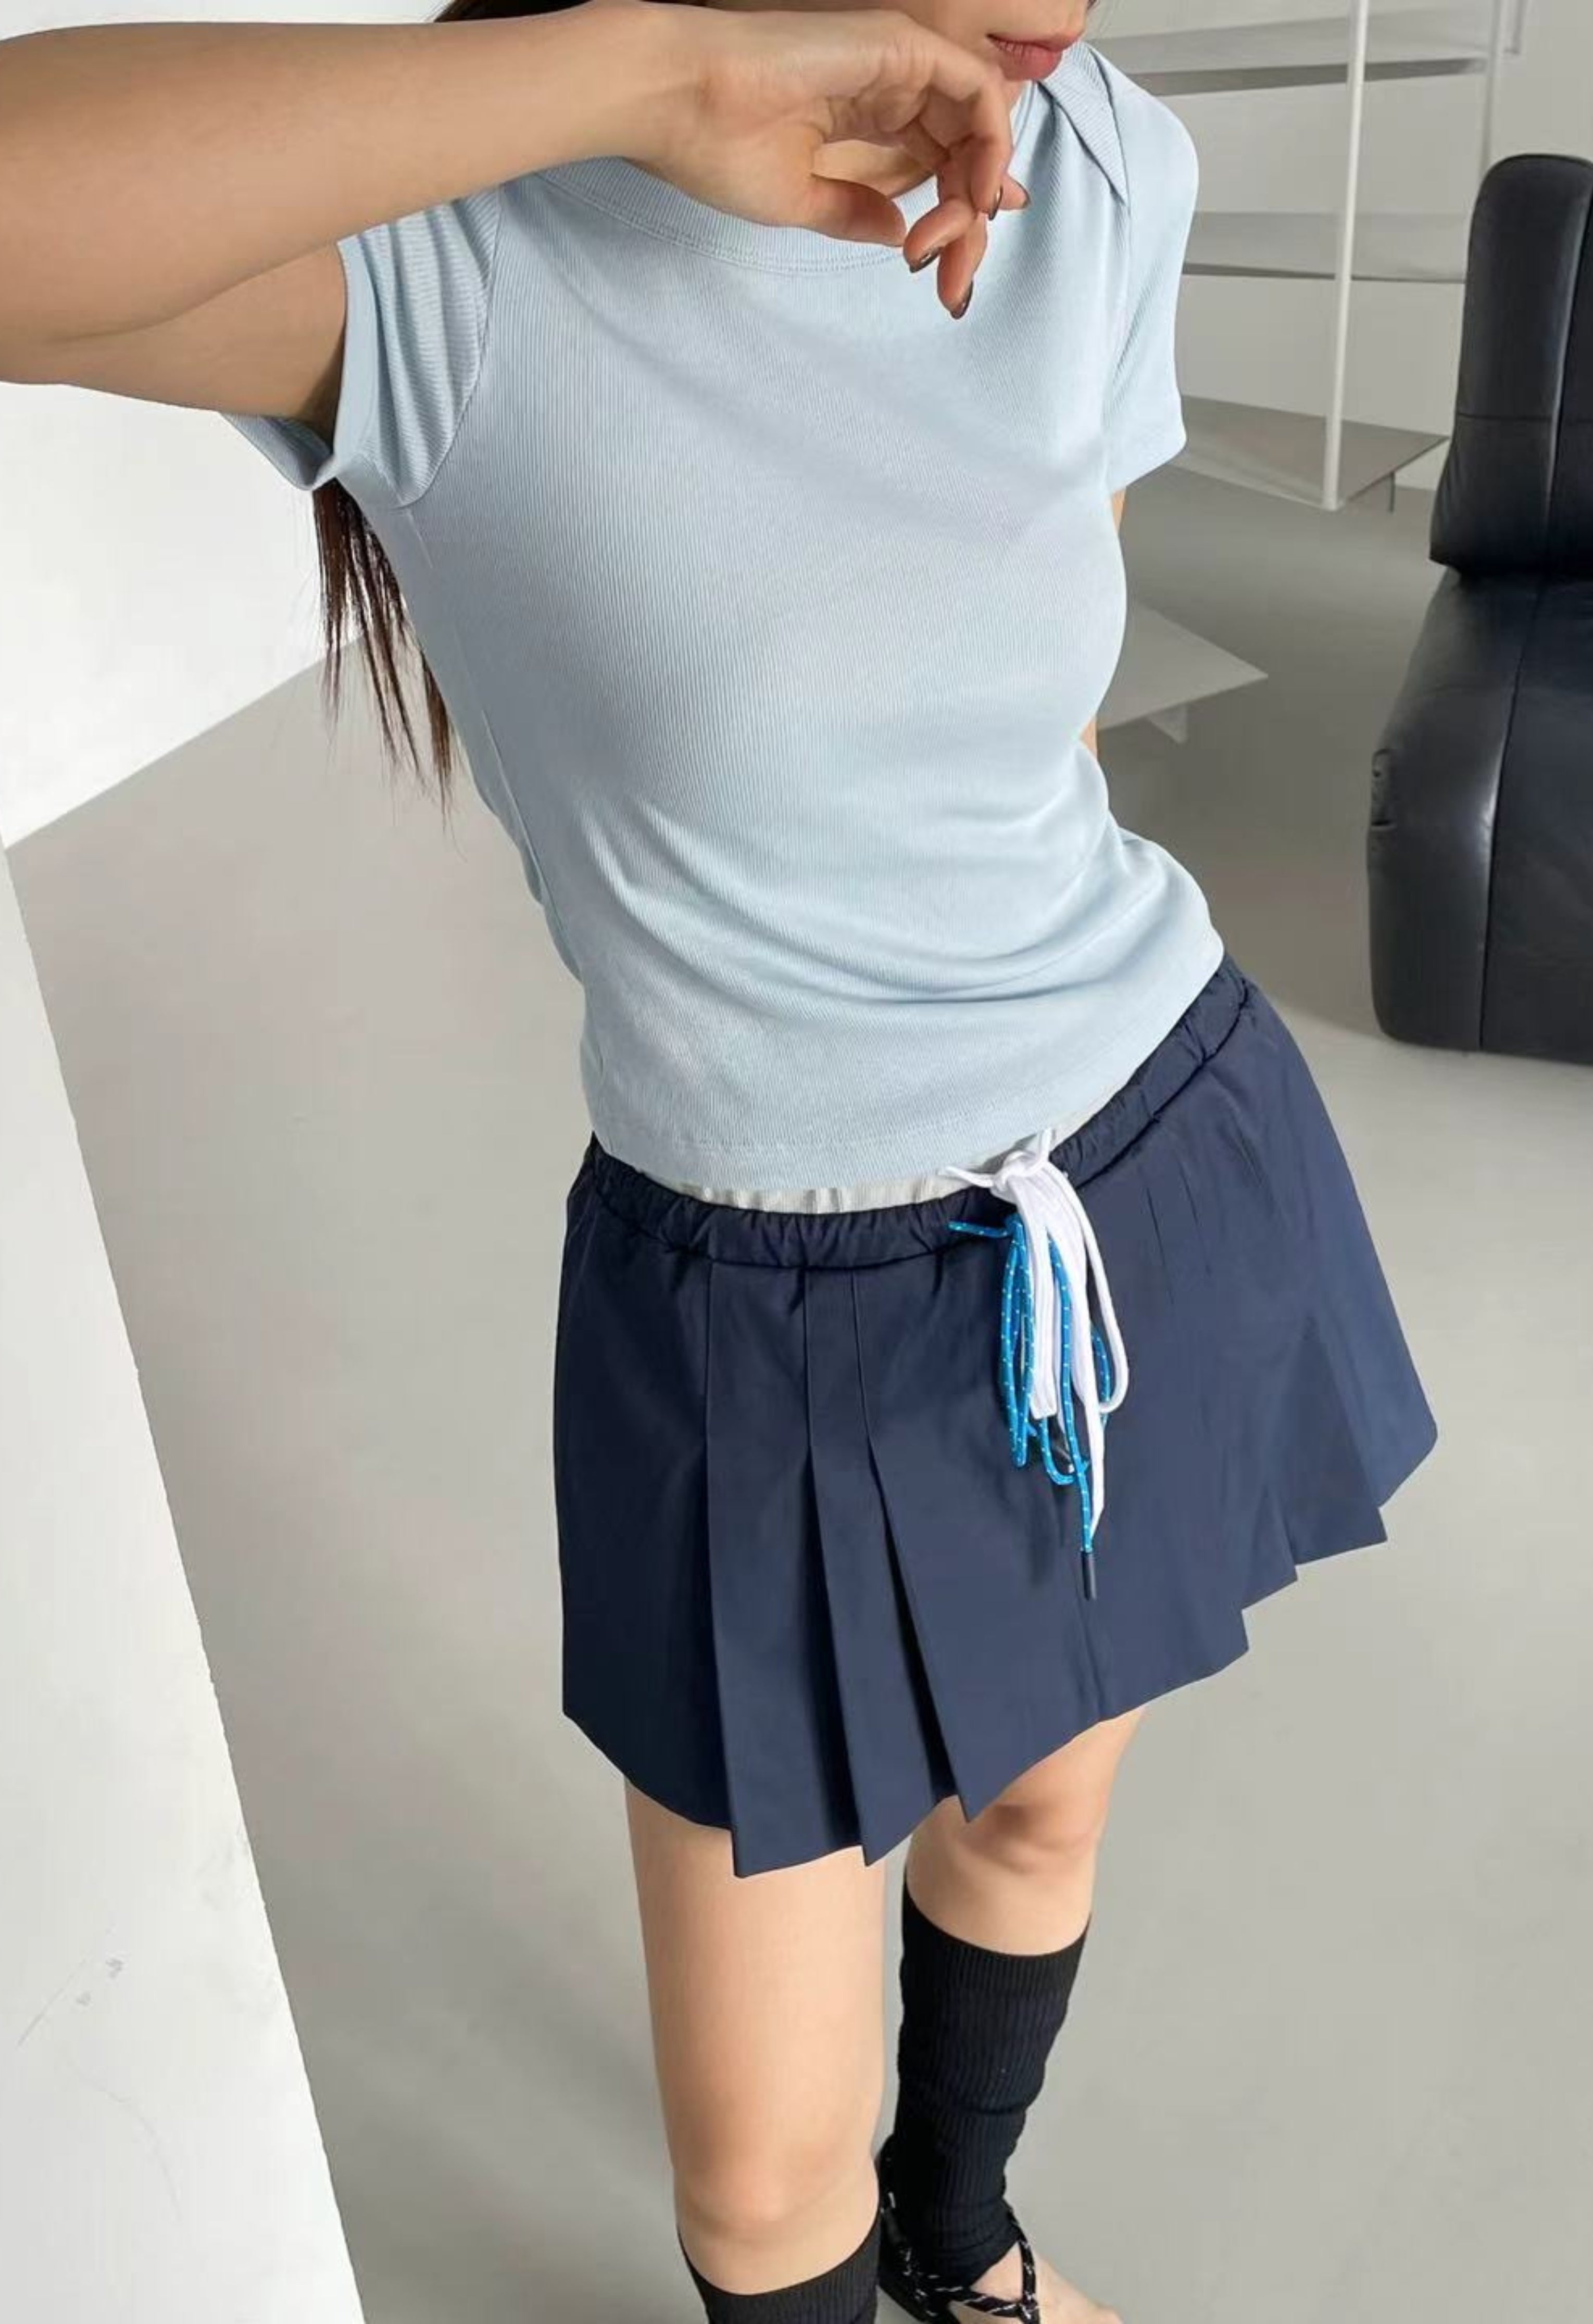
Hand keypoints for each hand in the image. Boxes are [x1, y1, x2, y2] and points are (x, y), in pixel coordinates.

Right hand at [599, 0, 1028, 311]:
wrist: (676, 99)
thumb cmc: (715, 145)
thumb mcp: (799, 200)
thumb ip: (854, 212)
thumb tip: (900, 232)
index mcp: (864, 113)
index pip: (938, 161)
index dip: (959, 217)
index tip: (952, 276)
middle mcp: (889, 84)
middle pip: (965, 152)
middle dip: (971, 226)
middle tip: (952, 283)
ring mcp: (898, 63)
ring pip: (979, 126)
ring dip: (979, 196)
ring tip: (950, 246)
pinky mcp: (902, 47)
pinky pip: (977, 92)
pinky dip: (989, 144)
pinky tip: (973, 198)